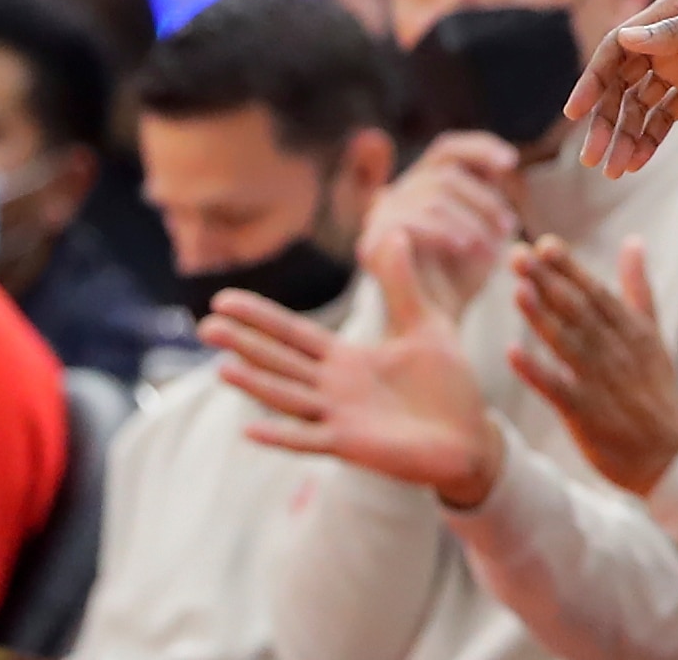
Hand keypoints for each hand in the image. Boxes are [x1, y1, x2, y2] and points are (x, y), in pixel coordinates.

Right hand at [203, 227, 504, 507]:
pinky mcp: (352, 445)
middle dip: (244, 344)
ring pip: (288, 396)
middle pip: (279, 361)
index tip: (223, 298)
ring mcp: (339, 417)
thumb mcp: (424, 323)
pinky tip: (249, 429)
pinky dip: (280, 436)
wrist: (471, 437)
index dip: (259, 317)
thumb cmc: (446, 385)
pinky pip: (309, 440)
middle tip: (206, 327)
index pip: (293, 334)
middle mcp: (334, 388)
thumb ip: (402, 283)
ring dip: (256, 384)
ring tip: (221, 368)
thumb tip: (395, 231)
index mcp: (346, 360)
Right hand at [360, 133, 521, 314]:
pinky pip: (411, 221)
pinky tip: (465, 247)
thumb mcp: (482, 235)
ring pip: (432, 197)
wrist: (427, 329)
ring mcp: (381, 216)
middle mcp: (397, 193)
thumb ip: (487, 202)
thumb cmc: (458, 281)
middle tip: (509, 227)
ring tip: (492, 247)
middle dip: (483, 200)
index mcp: (421, 186)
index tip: (512, 162)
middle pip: (445, 174)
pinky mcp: (371, 242)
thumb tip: (504, 166)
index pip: (448, 149)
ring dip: (470, 220)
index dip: (480, 148)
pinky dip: (443, 231)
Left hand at [507, 236, 677, 495]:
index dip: (569, 268)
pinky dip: (536, 372)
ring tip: (517, 290)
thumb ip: (638, 288)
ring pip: (567, 344)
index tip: (544, 244)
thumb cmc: (655, 390)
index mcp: (630, 330)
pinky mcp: (586, 414)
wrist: (669, 457)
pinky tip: (513, 353)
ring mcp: (600, 383)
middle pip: (577, 310)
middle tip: (518, 254)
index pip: (595, 292)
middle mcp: (615, 351)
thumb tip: (633, 241)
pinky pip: (557, 390)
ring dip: (541, 318)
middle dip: (547, 281)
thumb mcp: (652, 335)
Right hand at [565, 0, 677, 176]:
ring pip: (641, 106)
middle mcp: (665, 42)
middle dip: (605, 122)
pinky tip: (638, 162)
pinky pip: (667, 116)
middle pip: (622, 85)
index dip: (593, 81)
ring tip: (614, 171)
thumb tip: (626, 39)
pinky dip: (651, 138)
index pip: (616, 50)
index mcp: (665, 15)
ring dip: (625, 136)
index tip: (576, 113)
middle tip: (593, 159)